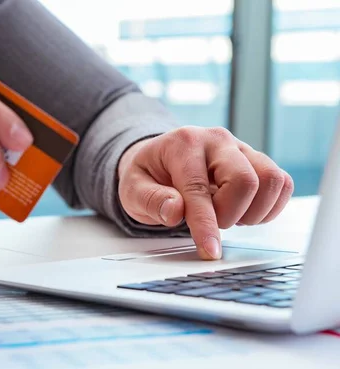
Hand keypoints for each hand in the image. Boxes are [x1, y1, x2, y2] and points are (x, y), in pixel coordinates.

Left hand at [117, 126, 293, 259]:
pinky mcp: (257, 160)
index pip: (199, 188)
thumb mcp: (132, 189)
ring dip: (253, 211)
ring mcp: (241, 148)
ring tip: (227, 215)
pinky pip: (281, 183)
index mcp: (183, 144)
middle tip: (212, 221)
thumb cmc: (147, 175)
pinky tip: (243, 212)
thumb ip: (150, 200)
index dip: (206, 224)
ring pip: (271, 180)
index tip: (210, 250)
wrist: (159, 158)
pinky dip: (268, 207)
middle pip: (245, 180)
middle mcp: (216, 141)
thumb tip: (175, 211)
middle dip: (230, 214)